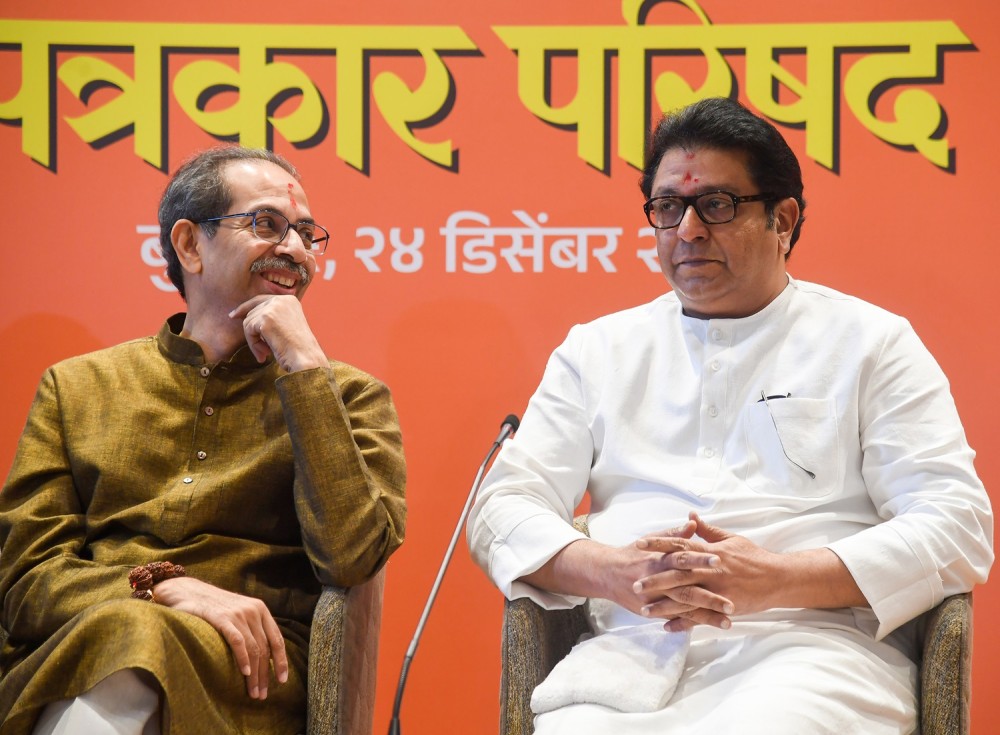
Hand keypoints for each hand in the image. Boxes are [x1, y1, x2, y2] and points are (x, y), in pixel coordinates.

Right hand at [152, 576, 288, 699]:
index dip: (281, 662)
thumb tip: (262, 658)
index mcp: (260, 610)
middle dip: (265, 675)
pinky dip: (243, 658)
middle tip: (262, 695)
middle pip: (265, 649)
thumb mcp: (238, 613)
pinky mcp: (222, 618)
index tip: (282, 680)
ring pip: (253, 649)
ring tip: (253, 692)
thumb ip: (251, 628)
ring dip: (254, 674)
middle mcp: (253, 611)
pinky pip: (238, 641)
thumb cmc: (213, 606)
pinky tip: (245, 672)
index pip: (277, 640)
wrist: (187, 590)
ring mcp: (238, 614)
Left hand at [229, 295, 326, 371]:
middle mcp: (281, 300)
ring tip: (266, 353)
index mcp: (289, 300)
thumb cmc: (298, 348)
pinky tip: (264, 353)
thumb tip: (247, 317)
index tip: (233, 316)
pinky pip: (248, 330)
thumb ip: (272, 317)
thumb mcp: (287, 325)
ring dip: (254, 341)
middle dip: (253, 332)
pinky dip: (253, 344)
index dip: (245, 308)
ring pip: (248, 322)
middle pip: (252, 311)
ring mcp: (273, 308)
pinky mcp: (265, 319)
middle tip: (262, 350)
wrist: (306, 358)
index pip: (260, 299)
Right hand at [523, 519, 732, 631]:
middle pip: (687, 587)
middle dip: (710, 596)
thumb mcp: (652, 539)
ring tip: (729, 620)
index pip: (684, 557)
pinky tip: (710, 627)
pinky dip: (692, 624)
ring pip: (685, 607)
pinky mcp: (654, 611)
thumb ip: (675, 535)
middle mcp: (659, 579)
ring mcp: (657, 598)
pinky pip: (676, 618)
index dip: (701, 558)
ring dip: (707, 615)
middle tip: (732, 601)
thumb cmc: (635, 554)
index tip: (720, 559)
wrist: (608, 574)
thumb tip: (694, 523)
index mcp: (661, 558)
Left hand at [635, 513, 779, 625]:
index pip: (679, 544)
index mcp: (709, 552)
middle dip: (654, 578)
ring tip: (643, 609)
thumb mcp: (730, 539)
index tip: (639, 544)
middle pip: (676, 573)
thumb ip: (707, 530)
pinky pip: (699, 616)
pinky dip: (682, 622)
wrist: (777, 579)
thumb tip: (690, 516)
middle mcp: (710, 570)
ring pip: (684, 597)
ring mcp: (716, 589)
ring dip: (663, 604)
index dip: (658, 544)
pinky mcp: (722, 606)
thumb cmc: (753, 557)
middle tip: (634, 584)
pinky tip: (666, 627)